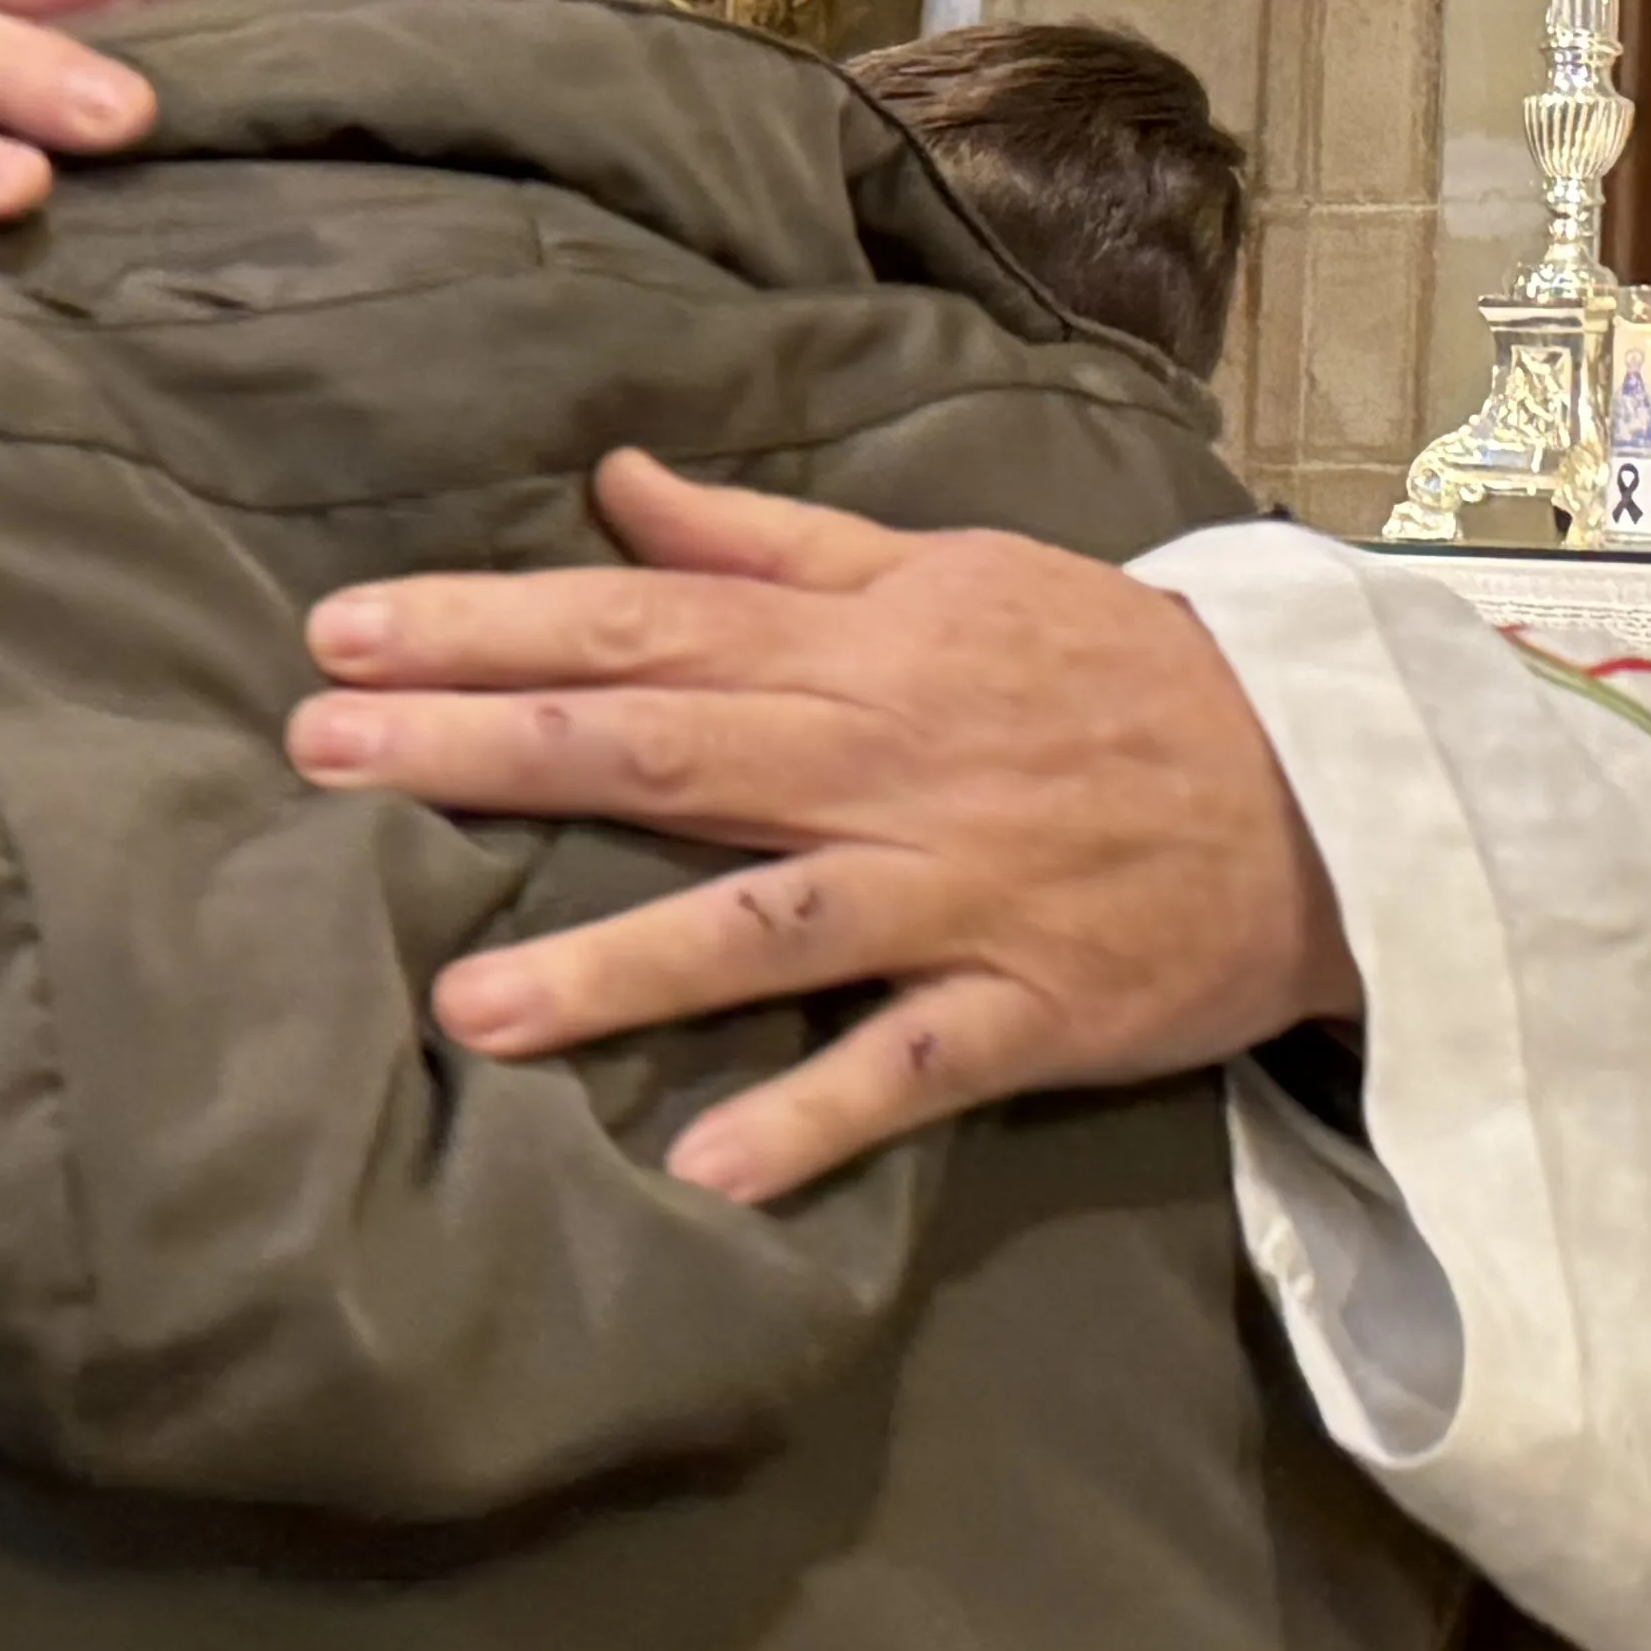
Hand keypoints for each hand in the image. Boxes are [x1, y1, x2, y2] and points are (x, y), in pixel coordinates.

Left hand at [288, 453, 1359, 1206]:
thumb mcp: (949, 569)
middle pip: (659, 751)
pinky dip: (813, 1117)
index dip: (485, 628)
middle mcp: (886, 759)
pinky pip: (908, 1070)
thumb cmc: (1113, 674)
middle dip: (485, 753)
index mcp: (861, 645)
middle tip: (320, 760)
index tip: (338, 636)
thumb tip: (614, 482)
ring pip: (763, 925)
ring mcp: (955, 891)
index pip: (640, 623)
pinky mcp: (1027, 1010)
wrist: (1331, 790)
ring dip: (616, 969)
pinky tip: (702, 1169)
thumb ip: (772, 541)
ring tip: (468, 1006)